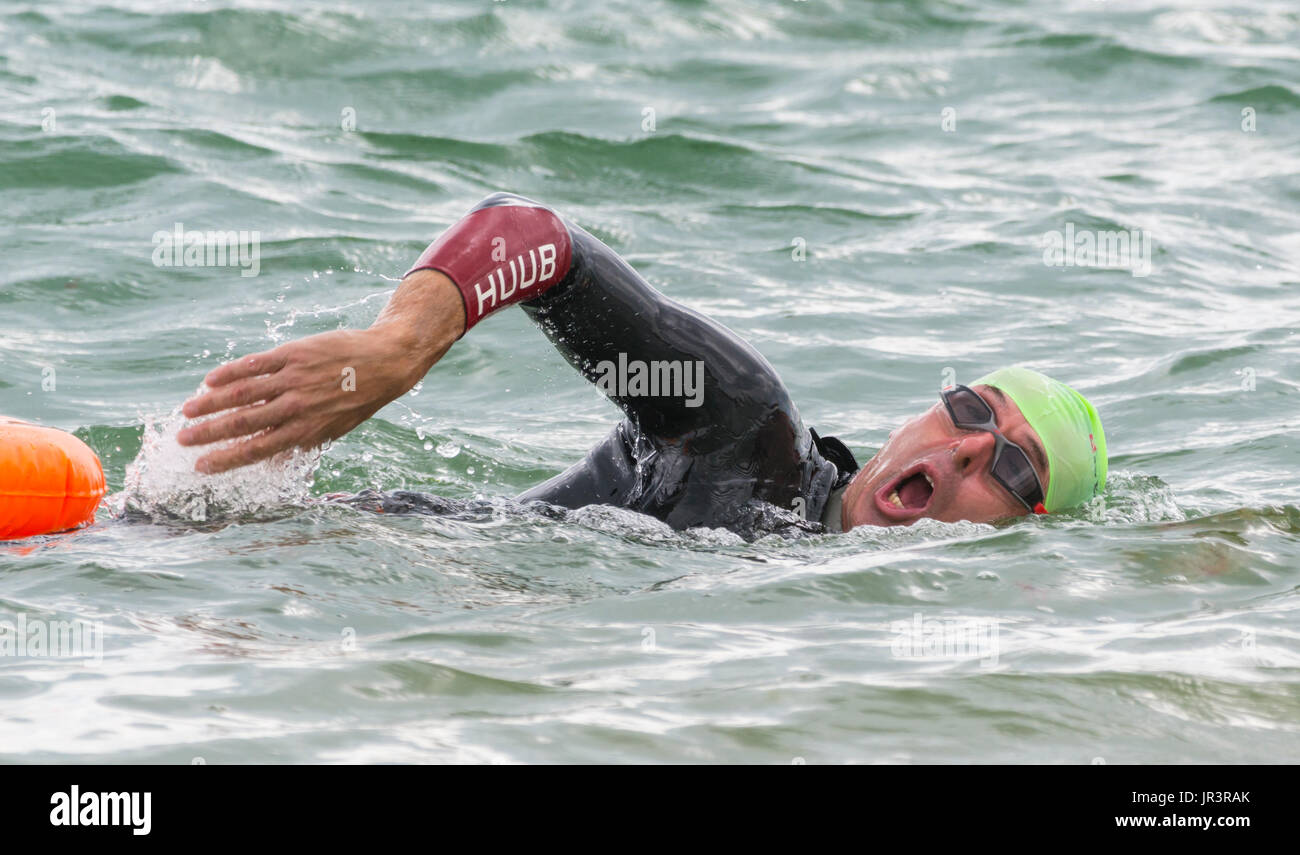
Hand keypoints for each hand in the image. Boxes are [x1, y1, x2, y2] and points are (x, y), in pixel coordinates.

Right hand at [177, 270, 463, 472]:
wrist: (385, 361)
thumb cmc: (358, 400)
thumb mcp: (334, 429)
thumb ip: (301, 442)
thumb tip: (270, 461)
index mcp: (307, 431)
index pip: (258, 449)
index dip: (226, 459)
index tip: (201, 465)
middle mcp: (297, 406)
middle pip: (243, 422)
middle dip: (209, 433)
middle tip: (183, 440)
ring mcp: (294, 378)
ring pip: (242, 392)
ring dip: (210, 403)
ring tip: (187, 412)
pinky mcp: (294, 354)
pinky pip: (254, 364)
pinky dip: (230, 373)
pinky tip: (210, 381)